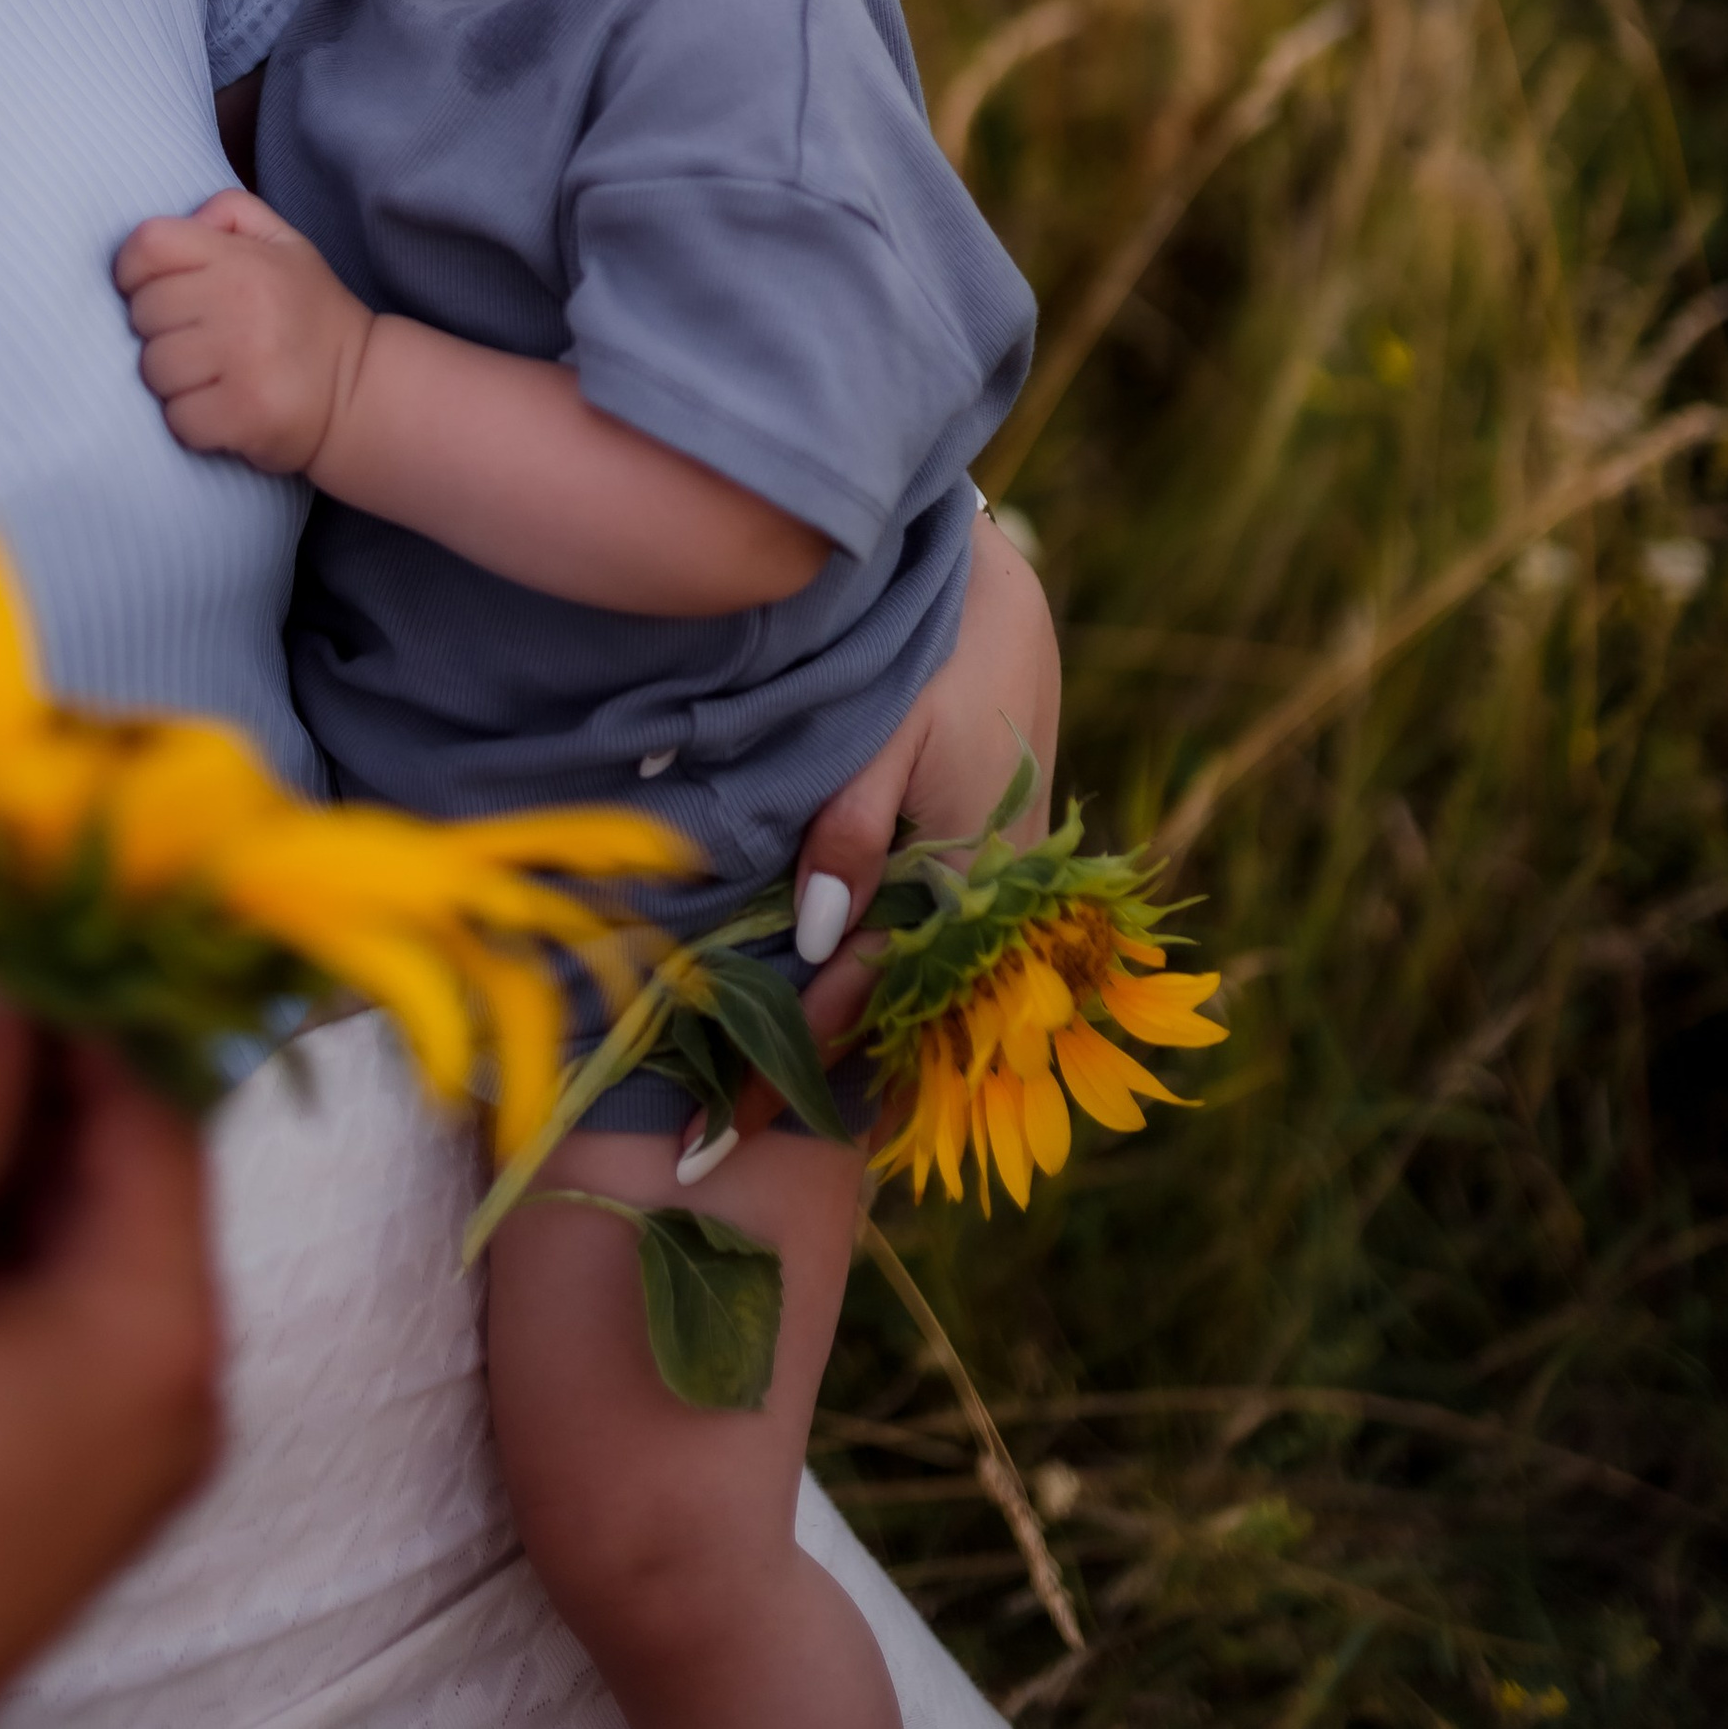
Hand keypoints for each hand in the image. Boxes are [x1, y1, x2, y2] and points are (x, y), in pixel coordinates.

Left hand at [115, 187, 374, 475]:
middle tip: (198, 339)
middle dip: (160, 329)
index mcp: (242, 260)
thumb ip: (233, 212)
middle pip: (143, 312)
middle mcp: (240, 304)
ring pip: (154, 369)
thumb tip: (188, 220)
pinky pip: (177, 418)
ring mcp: (241, 361)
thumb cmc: (308, 314)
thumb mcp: (284, 243)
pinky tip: (222, 408)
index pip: (148, 245)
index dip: (135, 268)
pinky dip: (193, 421)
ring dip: (173, 379)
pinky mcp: (242, 414)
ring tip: (211, 375)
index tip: (156, 289)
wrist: (360, 388)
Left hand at [681, 513, 1058, 1176]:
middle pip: (905, 1011)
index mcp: (971, 872)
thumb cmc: (930, 648)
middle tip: (730, 1141)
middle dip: (825, 1078)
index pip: (872, 990)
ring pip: (927, 986)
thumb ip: (850, 834)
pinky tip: (856, 1023)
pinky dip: (895, 989)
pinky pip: (939, 946)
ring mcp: (1001, 880)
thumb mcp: (880, 734)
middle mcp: (997, 896)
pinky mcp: (994, 855)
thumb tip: (814, 941)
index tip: (726, 1123)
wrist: (995, 588)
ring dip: (865, 1042)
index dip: (798, 1058)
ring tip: (782, 1111)